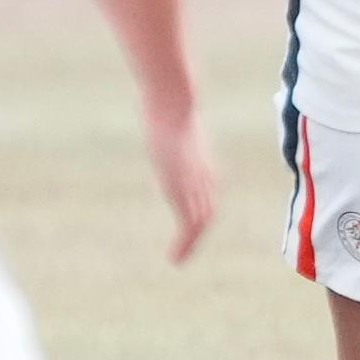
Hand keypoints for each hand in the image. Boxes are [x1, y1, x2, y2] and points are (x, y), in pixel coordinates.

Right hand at [143, 96, 218, 265]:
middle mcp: (204, 176)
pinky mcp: (183, 191)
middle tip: (184, 251)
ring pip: (202, 221)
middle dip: (197, 232)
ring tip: (178, 260)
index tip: (192, 225)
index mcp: (201, 160)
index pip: (208, 192)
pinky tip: (175, 258)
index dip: (201, 209)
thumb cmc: (168, 99)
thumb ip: (163, 114)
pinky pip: (191, 225)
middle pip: (208, 210)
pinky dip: (186, 245)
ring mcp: (195, 184)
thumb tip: (151, 100)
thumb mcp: (166, 111)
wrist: (174, 102)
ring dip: (190, 243)